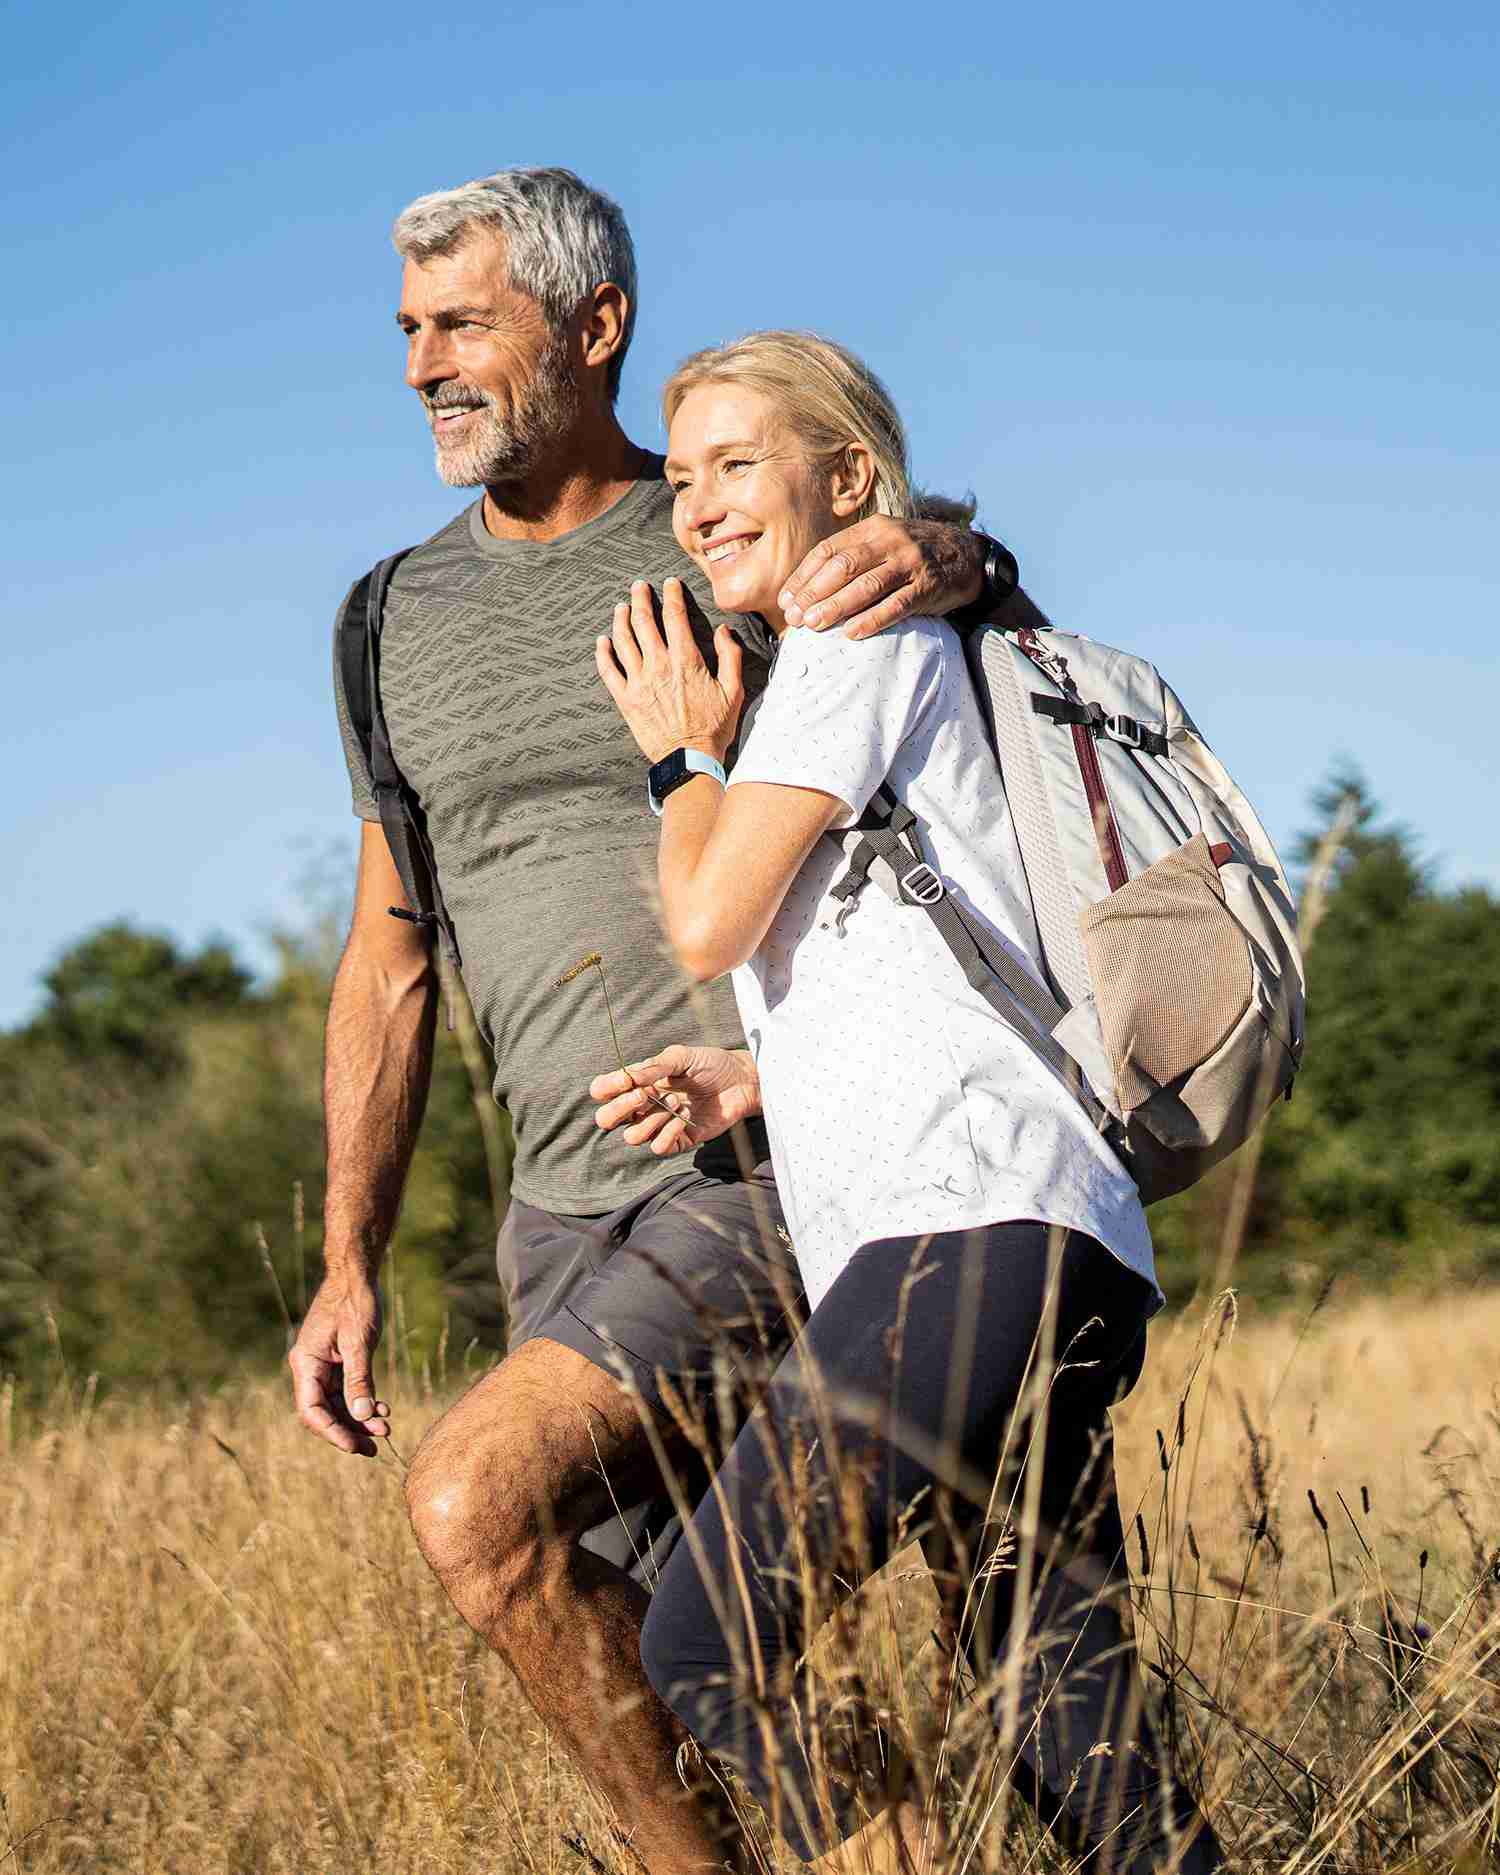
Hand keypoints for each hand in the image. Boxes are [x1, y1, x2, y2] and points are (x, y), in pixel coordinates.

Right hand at [288, 1276, 389, 1456]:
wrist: (357, 1274)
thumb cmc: (355, 1302)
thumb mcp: (359, 1343)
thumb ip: (359, 1380)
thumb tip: (361, 1416)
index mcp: (306, 1363)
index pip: (312, 1410)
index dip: (333, 1432)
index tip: (354, 1446)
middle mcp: (310, 1367)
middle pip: (325, 1412)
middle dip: (348, 1431)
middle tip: (373, 1450)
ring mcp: (323, 1365)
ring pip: (338, 1403)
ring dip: (359, 1418)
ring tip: (384, 1432)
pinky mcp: (337, 1361)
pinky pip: (346, 1390)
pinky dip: (363, 1401)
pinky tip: (382, 1410)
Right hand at [591, 1046, 761, 1157]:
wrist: (741, 1081)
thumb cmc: (710, 1064)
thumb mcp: (681, 1056)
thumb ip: (654, 1066)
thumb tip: (630, 1077)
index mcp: (639, 1083)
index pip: (603, 1091)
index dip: (606, 1088)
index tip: (627, 1079)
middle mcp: (644, 1106)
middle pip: (606, 1119)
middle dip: (619, 1109)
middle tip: (644, 1094)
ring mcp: (659, 1124)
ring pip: (631, 1136)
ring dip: (651, 1119)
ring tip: (676, 1103)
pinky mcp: (678, 1140)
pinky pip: (658, 1147)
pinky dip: (668, 1133)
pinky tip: (684, 1118)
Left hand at [596, 577, 744, 764]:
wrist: (689, 759)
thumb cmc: (713, 728)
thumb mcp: (733, 691)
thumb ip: (730, 656)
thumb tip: (725, 631)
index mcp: (685, 661)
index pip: (675, 617)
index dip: (671, 596)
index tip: (669, 584)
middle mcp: (659, 667)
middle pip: (644, 622)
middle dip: (641, 599)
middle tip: (639, 586)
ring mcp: (639, 683)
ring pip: (623, 641)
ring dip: (621, 619)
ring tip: (621, 606)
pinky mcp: (626, 700)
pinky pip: (608, 671)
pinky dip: (603, 653)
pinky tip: (602, 641)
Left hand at [778, 517, 983, 639]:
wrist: (967, 556)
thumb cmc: (913, 555)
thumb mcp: (883, 542)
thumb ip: (853, 557)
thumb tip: (808, 589)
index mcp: (872, 529)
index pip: (828, 550)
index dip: (804, 576)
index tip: (786, 600)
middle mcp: (890, 541)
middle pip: (843, 567)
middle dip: (814, 593)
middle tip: (794, 617)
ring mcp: (910, 563)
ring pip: (867, 585)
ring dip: (837, 606)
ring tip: (814, 625)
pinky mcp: (927, 586)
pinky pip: (896, 605)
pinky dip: (872, 619)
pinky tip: (852, 633)